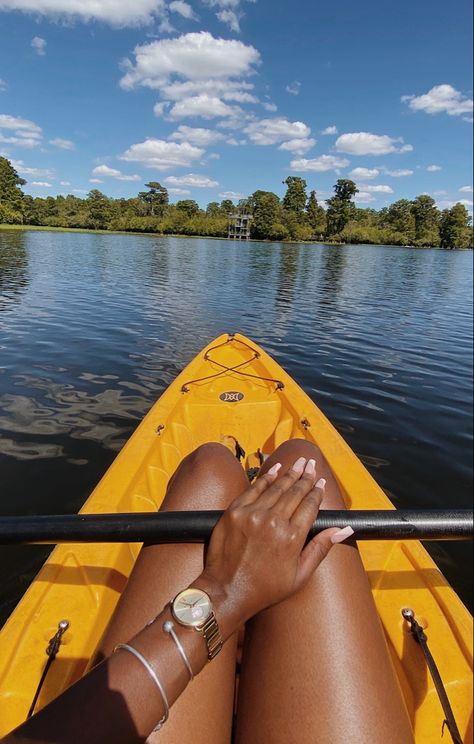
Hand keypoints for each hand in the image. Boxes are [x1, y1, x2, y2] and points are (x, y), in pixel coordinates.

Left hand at [194, 457, 337, 637]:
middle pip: (294, 492)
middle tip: (312, 464)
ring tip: (298, 462)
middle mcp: (273, 521)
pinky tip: (275, 469)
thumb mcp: (300, 575)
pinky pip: (254, 489)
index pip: (309, 505)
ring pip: (276, 487)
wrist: (226, 591)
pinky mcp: (235, 512)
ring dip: (289, 473)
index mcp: (292, 537)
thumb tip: (344, 530)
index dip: (317, 492)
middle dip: (306, 476)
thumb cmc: (265, 589)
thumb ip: (321, 548)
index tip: (321, 482)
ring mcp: (252, 514)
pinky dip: (266, 477)